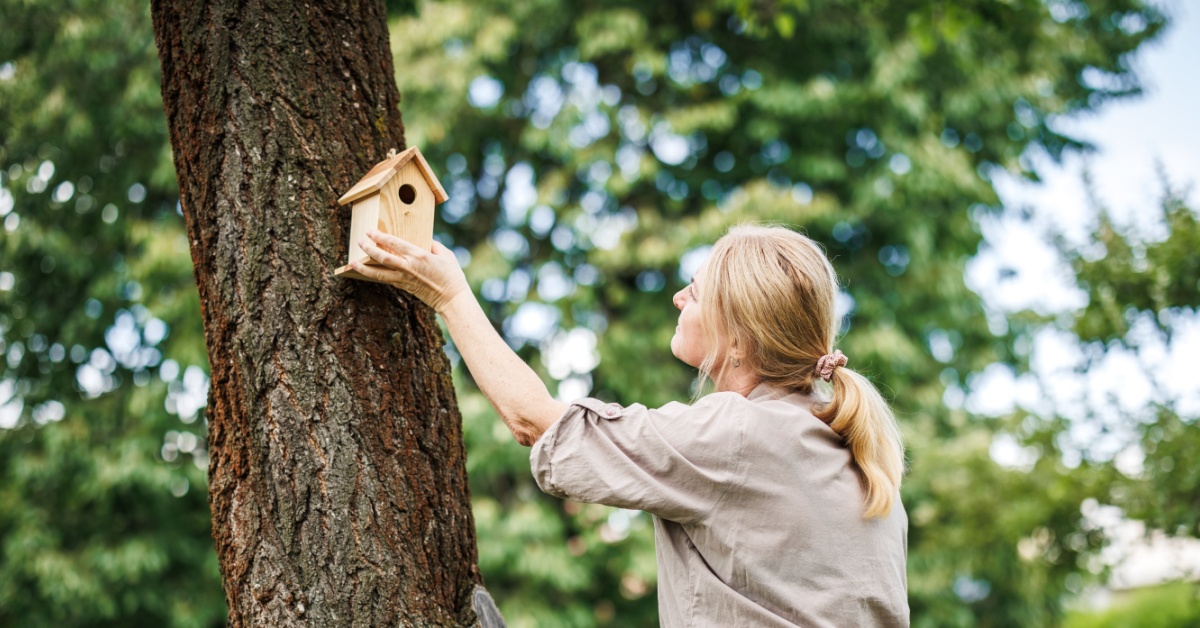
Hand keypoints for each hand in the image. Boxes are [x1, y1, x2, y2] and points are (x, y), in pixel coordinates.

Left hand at [351, 230, 468, 312]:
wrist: (451, 299)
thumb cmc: (452, 276)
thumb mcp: (446, 255)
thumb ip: (433, 245)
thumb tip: (425, 240)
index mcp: (419, 256)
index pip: (394, 244)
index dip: (380, 236)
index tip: (370, 231)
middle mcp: (408, 267)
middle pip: (382, 257)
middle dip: (368, 249)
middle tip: (359, 241)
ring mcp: (404, 279)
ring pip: (379, 273)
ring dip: (363, 268)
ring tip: (352, 263)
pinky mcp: (404, 288)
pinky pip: (386, 280)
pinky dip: (374, 275)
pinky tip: (367, 272)